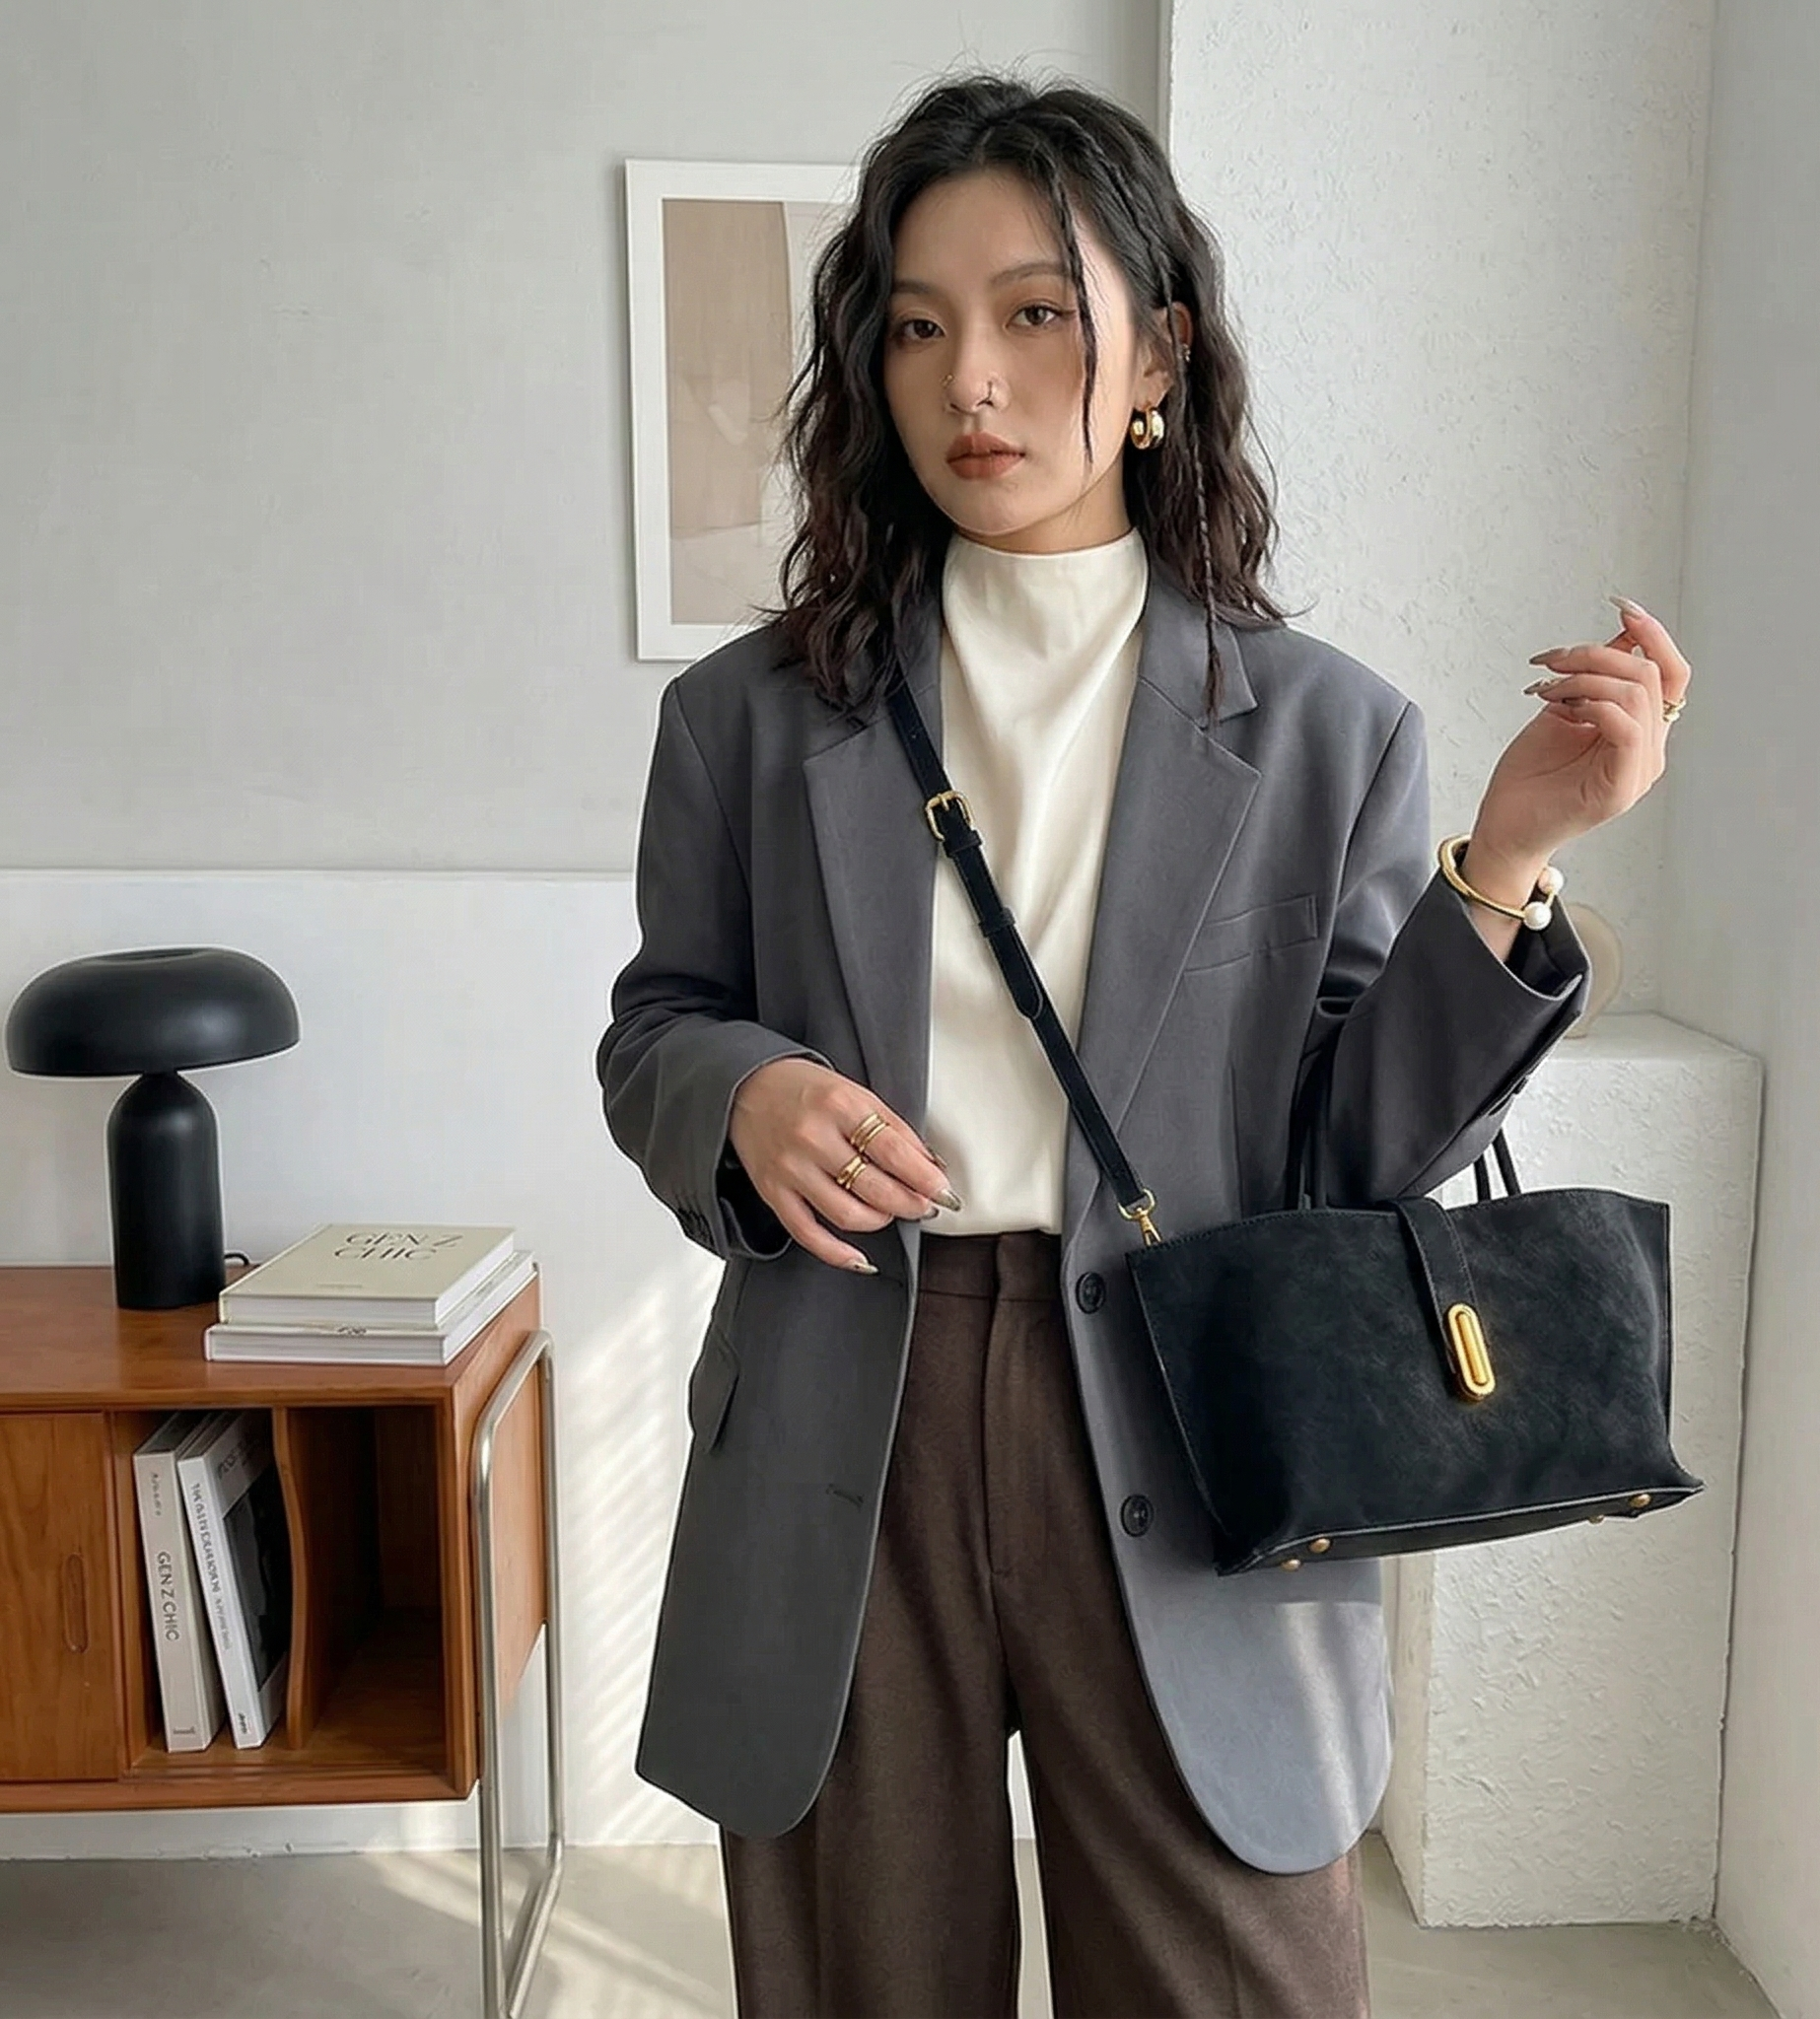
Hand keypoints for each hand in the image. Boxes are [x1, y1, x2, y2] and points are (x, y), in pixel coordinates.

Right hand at [726, 1057, 957, 1271]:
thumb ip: (892, 1127)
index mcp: (840, 1105)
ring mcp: (790, 1168)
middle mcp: (813, 1137)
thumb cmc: (804, 1088)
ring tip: (891, 1212)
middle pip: (874, 1187)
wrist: (744, 1086)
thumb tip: (931, 1165)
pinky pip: (807, 1233)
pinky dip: (837, 1253)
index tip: (945, 1192)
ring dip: (881, 1220)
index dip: (926, 1177)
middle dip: (910, 1203)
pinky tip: (861, 1259)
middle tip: (925, 1206)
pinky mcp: (772, 1191)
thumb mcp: (854, 1092)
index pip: (895, 1151)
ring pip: (846, 1213)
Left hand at [1470, 598, 1691, 866]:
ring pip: (1637, 694)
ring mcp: (1639, 769)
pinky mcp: (1621, 787)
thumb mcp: (1563, 711)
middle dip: (1596, 654)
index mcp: (1641, 730)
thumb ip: (1594, 679)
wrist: (1504, 829)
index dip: (1653, 635)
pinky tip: (1561, 706)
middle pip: (1651, 675)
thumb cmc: (1529, 778)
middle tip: (1551, 661)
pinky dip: (1593, 703)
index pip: (1672, 673)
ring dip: (1585, 677)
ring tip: (1546, 687)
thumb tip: (1621, 636)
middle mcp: (1649, 749)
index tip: (1621, 609)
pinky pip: (1626, 726)